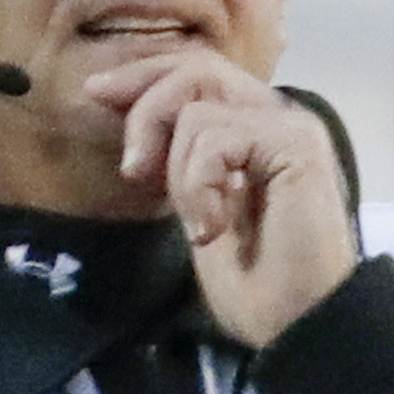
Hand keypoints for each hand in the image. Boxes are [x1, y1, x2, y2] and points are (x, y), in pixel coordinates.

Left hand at [97, 53, 358, 345]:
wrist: (296, 323)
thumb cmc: (253, 281)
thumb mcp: (195, 205)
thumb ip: (176, 156)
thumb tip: (124, 106)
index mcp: (258, 128)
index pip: (198, 71)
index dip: (144, 75)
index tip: (96, 94)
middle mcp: (279, 118)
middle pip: (196, 69)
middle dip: (147, 110)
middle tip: (135, 171)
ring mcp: (292, 128)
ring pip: (198, 107)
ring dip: (177, 174)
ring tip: (200, 224)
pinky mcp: (296, 144)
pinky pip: (215, 138)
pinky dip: (198, 185)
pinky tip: (214, 227)